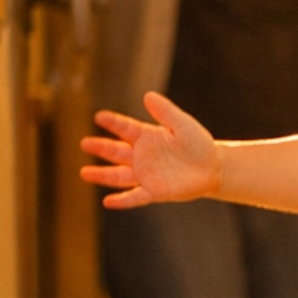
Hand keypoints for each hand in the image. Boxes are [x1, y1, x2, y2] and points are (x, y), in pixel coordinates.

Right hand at [81, 91, 219, 207]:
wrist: (213, 168)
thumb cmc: (198, 144)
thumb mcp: (183, 124)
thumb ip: (166, 112)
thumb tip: (147, 95)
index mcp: (147, 137)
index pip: (125, 128)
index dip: (113, 123)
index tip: (99, 116)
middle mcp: (142, 156)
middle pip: (116, 152)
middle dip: (100, 148)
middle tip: (84, 143)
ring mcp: (146, 174)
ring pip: (119, 175)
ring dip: (102, 175)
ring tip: (84, 173)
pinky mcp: (154, 191)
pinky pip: (135, 196)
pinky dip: (122, 200)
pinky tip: (107, 202)